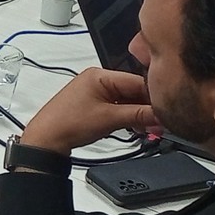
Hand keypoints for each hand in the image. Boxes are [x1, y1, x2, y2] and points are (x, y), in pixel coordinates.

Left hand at [20, 67, 157, 153]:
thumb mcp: (109, 118)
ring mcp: (95, 92)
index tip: (168, 110)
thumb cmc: (67, 123)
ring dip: (137, 114)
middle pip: (133, 91)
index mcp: (99, 75)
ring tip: (148, 128)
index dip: (154, 97)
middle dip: (146, 108)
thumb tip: (162, 114)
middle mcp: (97, 79)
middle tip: (160, 124)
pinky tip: (136, 128)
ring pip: (127, 100)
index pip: (137, 81)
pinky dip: (127, 117)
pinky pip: (117, 107)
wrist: (46, 139)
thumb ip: (139, 115)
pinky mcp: (94, 104)